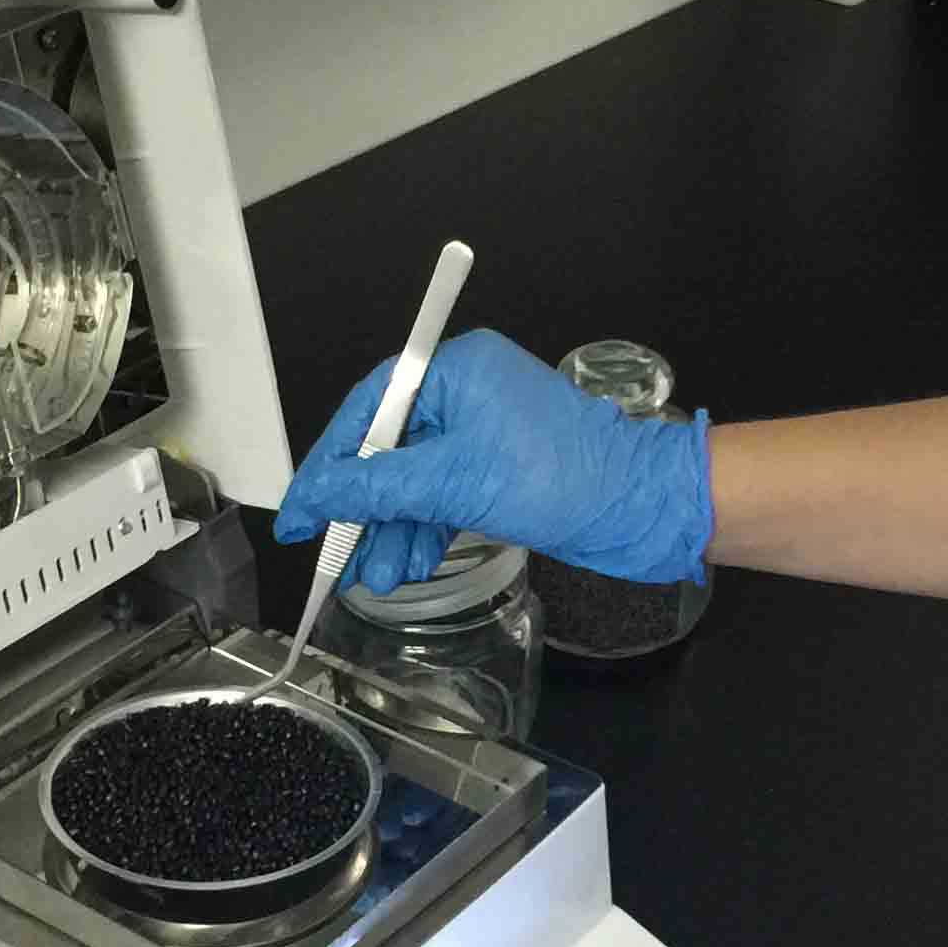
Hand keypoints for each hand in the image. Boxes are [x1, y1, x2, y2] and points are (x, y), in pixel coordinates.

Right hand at [273, 331, 714, 592]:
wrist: (646, 508)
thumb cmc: (567, 479)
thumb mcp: (456, 483)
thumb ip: (378, 488)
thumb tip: (317, 493)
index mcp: (454, 370)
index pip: (366, 410)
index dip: (328, 464)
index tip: (301, 513)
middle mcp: (466, 392)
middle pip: (387, 448)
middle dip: (364, 508)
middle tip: (337, 556)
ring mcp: (485, 431)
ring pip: (416, 479)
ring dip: (393, 529)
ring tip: (379, 576)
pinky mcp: (502, 468)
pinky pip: (445, 494)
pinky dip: (426, 528)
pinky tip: (410, 563)